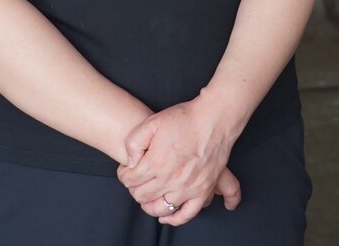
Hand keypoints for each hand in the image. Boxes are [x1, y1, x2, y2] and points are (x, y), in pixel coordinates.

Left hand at [117, 100, 243, 225]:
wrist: (214, 119)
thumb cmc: (185, 119)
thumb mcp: (152, 122)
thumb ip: (134, 142)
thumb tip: (130, 162)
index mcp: (156, 163)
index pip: (130, 180)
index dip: (124, 174)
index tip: (127, 169)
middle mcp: (170, 179)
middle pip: (142, 195)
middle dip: (134, 188)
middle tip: (137, 179)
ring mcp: (187, 187)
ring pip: (160, 208)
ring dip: (149, 203)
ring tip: (149, 194)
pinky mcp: (203, 190)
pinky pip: (187, 214)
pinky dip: (175, 219)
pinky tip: (167, 216)